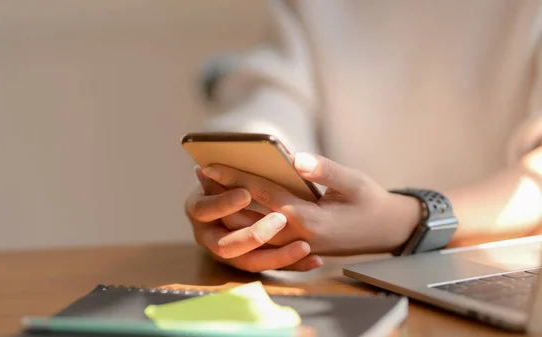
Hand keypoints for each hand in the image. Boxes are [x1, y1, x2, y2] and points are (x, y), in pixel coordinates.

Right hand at [185, 166, 323, 272]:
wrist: (230, 200)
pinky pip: (271, 267)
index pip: (205, 209)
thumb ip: (229, 172)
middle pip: (225, 245)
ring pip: (250, 262)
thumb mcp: (220, 172)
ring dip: (277, 256)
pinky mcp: (249, 261)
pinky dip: (293, 265)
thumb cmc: (228, 179)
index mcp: (197, 208)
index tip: (246, 193)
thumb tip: (233, 166)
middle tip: (280, 220)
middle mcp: (209, 235)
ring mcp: (229, 252)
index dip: (224, 203)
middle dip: (253, 235)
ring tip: (304, 245)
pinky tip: (316, 260)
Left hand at [200, 153, 422, 254]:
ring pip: (250, 229)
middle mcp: (296, 235)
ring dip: (228, 208)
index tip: (209, 164)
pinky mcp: (296, 247)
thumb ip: (325, 170)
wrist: (386, 231)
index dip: (234, 177)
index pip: (262, 194)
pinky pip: (261, 238)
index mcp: (309, 218)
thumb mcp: (354, 181)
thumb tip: (294, 158)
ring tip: (209, 187)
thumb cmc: (370, 203)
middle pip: (248, 215)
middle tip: (199, 174)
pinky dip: (243, 222)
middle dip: (222, 194)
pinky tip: (232, 205)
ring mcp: (294, 244)